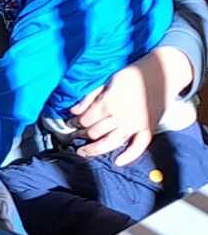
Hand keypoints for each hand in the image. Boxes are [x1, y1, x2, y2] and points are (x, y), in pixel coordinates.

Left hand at [73, 46, 192, 164]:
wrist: (163, 72)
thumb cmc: (133, 74)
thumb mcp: (108, 81)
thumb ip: (90, 97)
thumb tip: (73, 111)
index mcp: (108, 103)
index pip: (86, 120)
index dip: (75, 122)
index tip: (71, 123)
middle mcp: (121, 116)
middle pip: (95, 132)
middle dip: (82, 134)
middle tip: (76, 135)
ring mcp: (136, 124)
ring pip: (111, 143)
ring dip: (94, 150)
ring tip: (82, 152)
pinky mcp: (149, 128)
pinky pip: (139, 146)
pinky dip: (128, 156)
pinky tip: (117, 161)